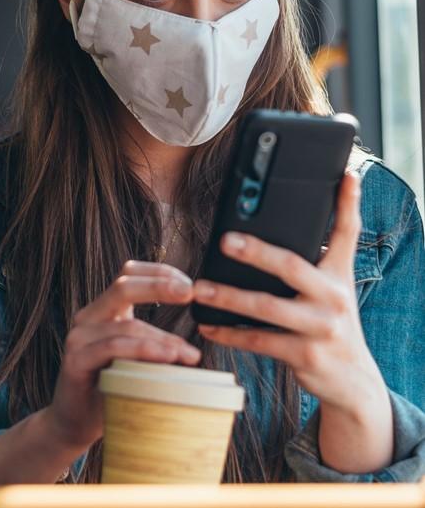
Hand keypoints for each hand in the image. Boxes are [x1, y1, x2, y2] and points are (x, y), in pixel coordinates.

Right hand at [42, 260, 199, 456]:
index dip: (158, 272)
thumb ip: (151, 344)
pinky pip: (114, 348)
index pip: (128, 274)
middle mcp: (88, 317)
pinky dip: (144, 351)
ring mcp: (79, 337)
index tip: (188, 285)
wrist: (74, 424)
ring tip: (190, 354)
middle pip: (123, 286)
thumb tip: (193, 345)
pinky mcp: (76, 360)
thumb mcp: (134, 361)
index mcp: (103, 311)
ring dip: (163, 337)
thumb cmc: (110, 391)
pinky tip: (168, 357)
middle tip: (190, 293)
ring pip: (127, 324)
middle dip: (159, 286)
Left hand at [193, 171, 392, 471]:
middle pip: (291, 266)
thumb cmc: (331, 321)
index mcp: (339, 273)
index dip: (348, 201)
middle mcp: (334, 297)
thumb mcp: (335, 286)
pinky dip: (229, 333)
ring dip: (228, 297)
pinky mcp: (304, 356)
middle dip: (256, 251)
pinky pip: (259, 341)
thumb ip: (319, 254)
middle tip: (224, 240)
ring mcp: (321, 328)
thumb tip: (292, 217)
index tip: (344, 172)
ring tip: (199, 288)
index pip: (347, 231)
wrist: (355, 382)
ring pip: (266, 307)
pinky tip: (207, 326)